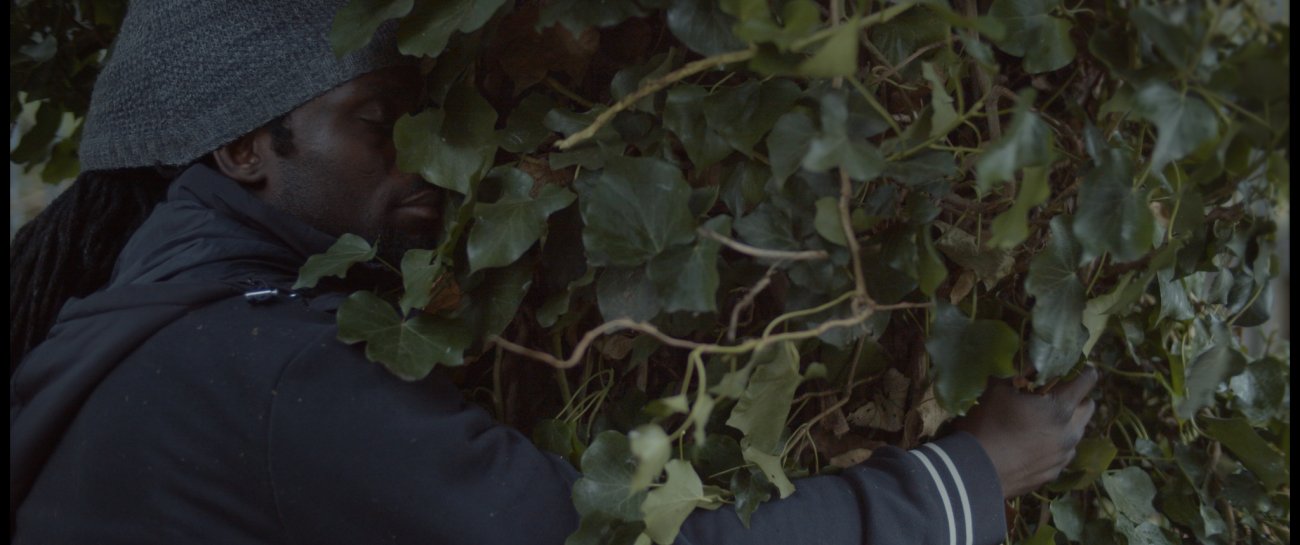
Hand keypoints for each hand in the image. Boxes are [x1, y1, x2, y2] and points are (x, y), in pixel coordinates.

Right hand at [953, 368, 1097, 498]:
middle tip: (1054, 396)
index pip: (1087, 380)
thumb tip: (1026, 369)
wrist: (976, 472)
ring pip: (1077, 432)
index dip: (1082, 370)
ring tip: (1041, 423)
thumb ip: (1017, 376)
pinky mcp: (1054, 473)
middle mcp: (1070, 432)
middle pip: (1088, 407)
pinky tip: (1032, 445)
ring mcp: (1064, 456)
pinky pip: (1063, 453)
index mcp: (1060, 407)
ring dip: (1066, 423)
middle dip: (1076, 398)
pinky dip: (1054, 444)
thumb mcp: (997, 390)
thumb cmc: (987, 424)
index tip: (1073, 368)